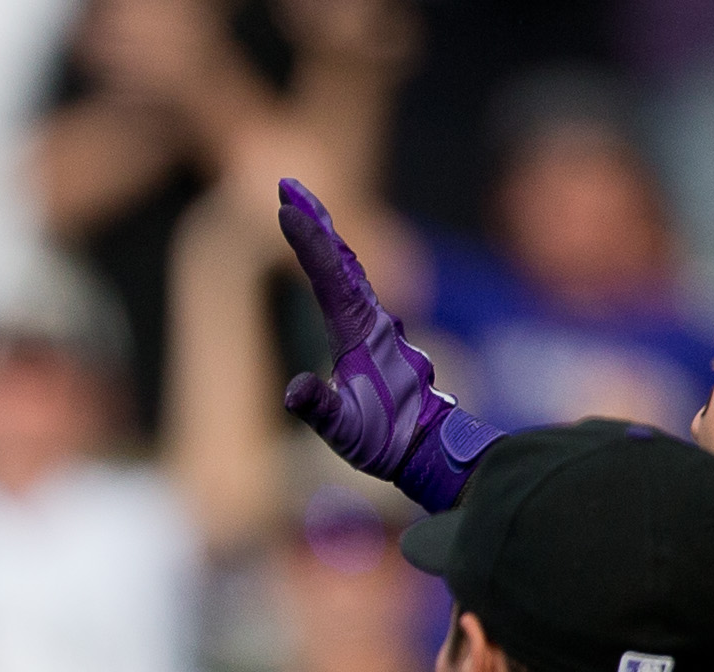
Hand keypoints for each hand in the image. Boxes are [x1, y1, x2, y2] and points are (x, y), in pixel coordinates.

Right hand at [274, 180, 492, 512]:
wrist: (428, 446)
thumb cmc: (386, 440)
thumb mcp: (345, 431)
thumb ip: (319, 409)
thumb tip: (293, 389)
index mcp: (358, 333)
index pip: (327, 276)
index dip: (307, 240)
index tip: (285, 207)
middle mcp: (369, 319)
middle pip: (339, 257)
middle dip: (315, 218)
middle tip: (288, 183)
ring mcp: (374, 325)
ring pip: (347, 267)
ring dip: (323, 234)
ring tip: (300, 208)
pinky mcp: (373, 336)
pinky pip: (351, 287)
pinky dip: (334, 262)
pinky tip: (327, 257)